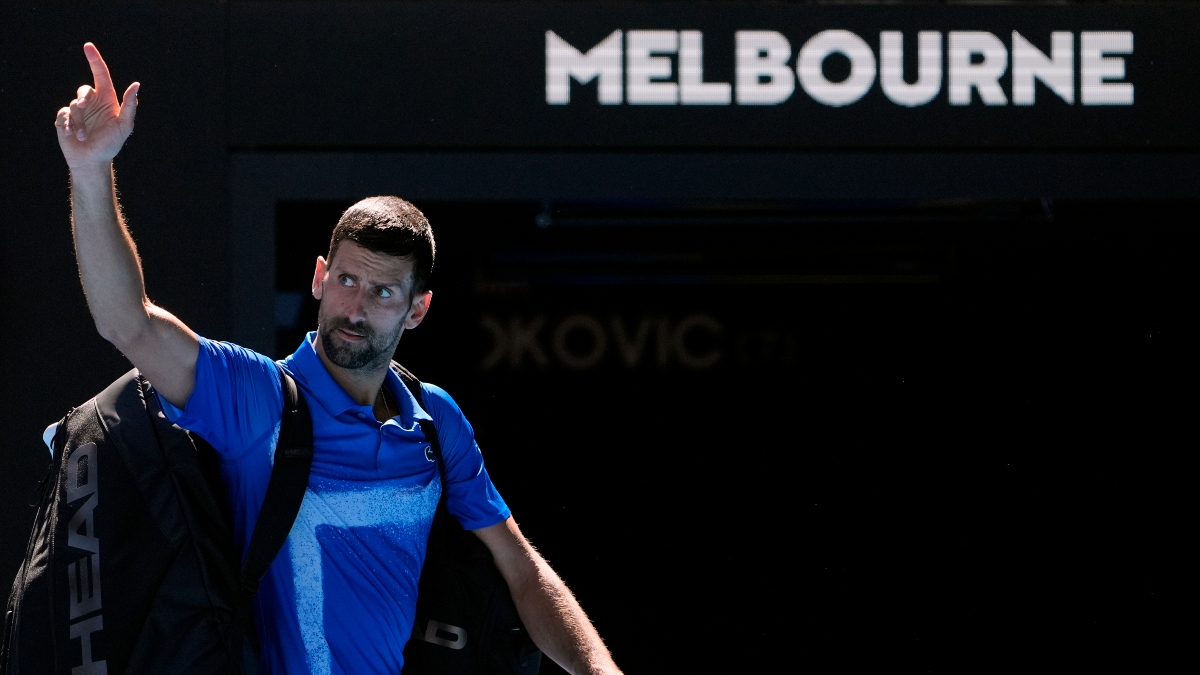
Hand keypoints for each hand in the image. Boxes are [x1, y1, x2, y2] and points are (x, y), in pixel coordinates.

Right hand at [55, 43, 138, 169]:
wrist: (93, 160)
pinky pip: (63, 115)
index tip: (88, 46)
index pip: (100, 75)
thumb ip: (130, 105)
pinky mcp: (65, 119)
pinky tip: (73, 135)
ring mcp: (77, 110)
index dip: (95, 60)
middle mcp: (91, 102)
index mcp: (106, 99)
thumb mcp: (125, 125)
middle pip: (84, 90)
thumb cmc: (111, 143)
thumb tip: (136, 84)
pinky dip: (68, 125)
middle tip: (84, 106)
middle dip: (84, 98)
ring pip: (73, 106)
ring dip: (80, 122)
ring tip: (84, 136)